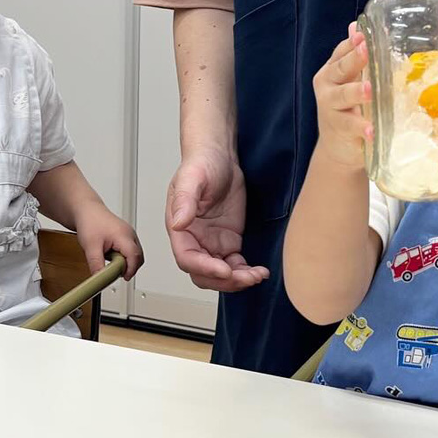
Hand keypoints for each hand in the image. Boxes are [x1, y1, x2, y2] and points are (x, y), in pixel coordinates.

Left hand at [74, 202, 143, 279]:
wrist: (86, 211)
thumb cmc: (89, 222)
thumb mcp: (90, 247)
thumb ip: (96, 265)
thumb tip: (100, 279)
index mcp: (124, 235)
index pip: (134, 257)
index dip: (131, 270)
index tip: (123, 277)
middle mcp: (130, 234)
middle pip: (138, 257)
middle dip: (130, 268)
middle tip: (116, 273)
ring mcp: (129, 234)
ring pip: (135, 254)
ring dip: (126, 262)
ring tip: (111, 261)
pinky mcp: (126, 235)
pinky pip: (130, 250)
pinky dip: (124, 256)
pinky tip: (112, 256)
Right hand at [167, 146, 268, 291]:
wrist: (221, 157)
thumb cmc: (202, 163)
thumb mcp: (192, 178)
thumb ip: (184, 201)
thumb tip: (178, 223)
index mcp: (180, 229)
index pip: (187, 258)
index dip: (204, 268)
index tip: (224, 270)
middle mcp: (194, 240)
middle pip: (204, 274)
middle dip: (224, 281)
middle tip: (246, 278)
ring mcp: (212, 243)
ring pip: (221, 275)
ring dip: (238, 281)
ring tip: (257, 276)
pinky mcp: (229, 242)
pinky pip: (236, 265)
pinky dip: (246, 273)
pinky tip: (259, 271)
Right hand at [312, 23, 372, 171]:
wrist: (338, 147)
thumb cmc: (348, 108)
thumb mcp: (350, 80)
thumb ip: (353, 56)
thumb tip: (356, 25)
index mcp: (331, 71)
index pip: (340, 52)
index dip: (352, 44)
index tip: (364, 36)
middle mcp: (327, 87)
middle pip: (340, 69)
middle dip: (354, 60)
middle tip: (367, 50)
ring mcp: (331, 109)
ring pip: (342, 97)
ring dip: (356, 92)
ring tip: (369, 90)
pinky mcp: (340, 130)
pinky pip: (351, 127)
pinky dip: (361, 128)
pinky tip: (372, 130)